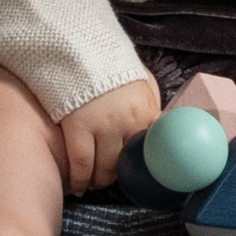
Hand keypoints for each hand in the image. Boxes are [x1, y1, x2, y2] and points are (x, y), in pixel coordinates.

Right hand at [58, 77, 161, 194]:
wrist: (78, 49)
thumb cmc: (110, 67)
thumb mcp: (141, 83)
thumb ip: (149, 106)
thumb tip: (158, 128)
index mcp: (147, 112)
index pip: (154, 149)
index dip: (146, 166)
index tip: (140, 175)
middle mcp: (128, 122)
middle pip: (127, 163)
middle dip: (119, 176)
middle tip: (110, 180)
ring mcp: (103, 126)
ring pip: (104, 168)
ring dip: (99, 181)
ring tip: (93, 183)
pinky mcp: (78, 127)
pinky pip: (81, 164)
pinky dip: (79, 179)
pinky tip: (77, 186)